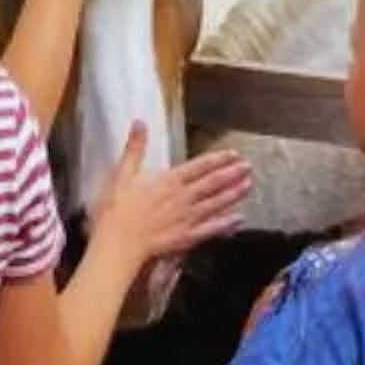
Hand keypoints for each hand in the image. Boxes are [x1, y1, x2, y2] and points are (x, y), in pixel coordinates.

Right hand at [93, 127, 251, 269]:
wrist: (117, 243)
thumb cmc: (116, 210)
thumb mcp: (122, 174)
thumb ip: (135, 148)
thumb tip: (140, 122)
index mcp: (168, 181)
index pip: (199, 166)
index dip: (218, 160)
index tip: (234, 154)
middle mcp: (182, 197)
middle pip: (212, 183)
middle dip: (232, 174)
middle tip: (249, 167)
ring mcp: (187, 218)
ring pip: (216, 204)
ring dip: (234, 194)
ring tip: (249, 186)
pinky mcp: (186, 237)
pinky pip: (210, 229)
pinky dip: (226, 223)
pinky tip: (239, 219)